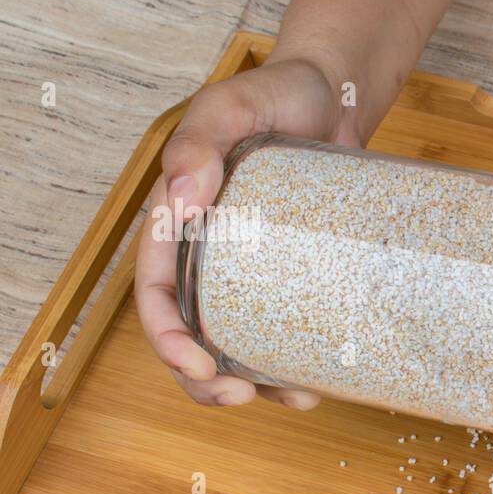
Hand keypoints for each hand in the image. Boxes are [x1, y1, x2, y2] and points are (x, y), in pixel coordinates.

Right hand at [137, 56, 357, 407]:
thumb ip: (201, 141)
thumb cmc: (275, 95)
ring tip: (296, 398)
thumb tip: (181, 197)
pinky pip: (292, 326)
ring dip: (260, 381)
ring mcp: (256, 271)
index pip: (157, 293)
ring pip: (242, 342)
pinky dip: (302, 359)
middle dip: (206, 381)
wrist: (333, 98)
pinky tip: (323, 379)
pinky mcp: (299, 275)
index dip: (166, 338)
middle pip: (192, 334)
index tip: (195, 365)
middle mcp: (211, 256)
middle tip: (242, 396)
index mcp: (179, 224)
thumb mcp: (232, 103)